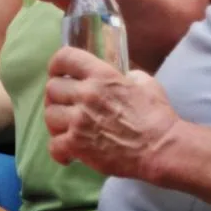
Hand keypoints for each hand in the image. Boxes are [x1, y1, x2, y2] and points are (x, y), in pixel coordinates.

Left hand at [45, 47, 178, 178]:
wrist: (161, 148)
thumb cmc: (157, 116)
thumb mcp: (145, 83)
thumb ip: (127, 76)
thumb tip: (122, 76)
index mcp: (102, 76)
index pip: (65, 58)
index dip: (57, 64)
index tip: (57, 72)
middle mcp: (86, 95)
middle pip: (52, 88)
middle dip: (56, 96)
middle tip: (65, 104)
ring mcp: (79, 121)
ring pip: (49, 115)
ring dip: (56, 122)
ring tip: (67, 128)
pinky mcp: (77, 145)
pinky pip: (54, 145)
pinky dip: (59, 150)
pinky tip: (68, 153)